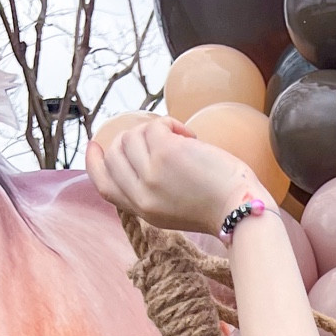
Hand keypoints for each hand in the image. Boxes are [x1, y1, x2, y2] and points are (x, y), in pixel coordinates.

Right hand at [84, 116, 257, 237]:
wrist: (240, 209)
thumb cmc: (219, 206)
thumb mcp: (175, 208)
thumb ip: (152, 189)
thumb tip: (141, 151)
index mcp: (143, 211)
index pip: (104, 186)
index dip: (94, 164)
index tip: (95, 146)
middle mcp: (142, 195)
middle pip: (115, 156)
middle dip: (132, 140)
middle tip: (159, 138)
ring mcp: (150, 173)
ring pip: (133, 136)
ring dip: (157, 131)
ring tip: (183, 141)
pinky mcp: (165, 152)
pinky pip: (156, 125)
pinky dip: (172, 124)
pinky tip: (190, 137)